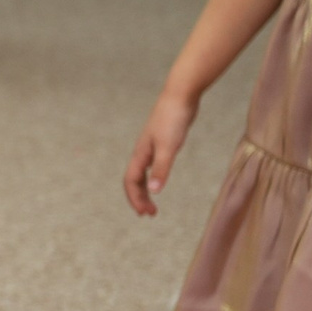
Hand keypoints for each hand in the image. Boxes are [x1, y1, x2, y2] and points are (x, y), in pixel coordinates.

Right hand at [124, 89, 197, 216]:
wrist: (180, 95)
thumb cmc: (173, 120)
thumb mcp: (169, 148)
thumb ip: (161, 170)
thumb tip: (154, 191)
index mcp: (141, 154)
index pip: (131, 182)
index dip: (136, 199)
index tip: (146, 213)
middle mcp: (143, 152)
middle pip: (135, 180)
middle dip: (139, 198)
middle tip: (150, 214)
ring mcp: (152, 146)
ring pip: (143, 173)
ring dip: (146, 189)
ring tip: (154, 202)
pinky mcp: (162, 141)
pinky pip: (152, 165)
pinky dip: (154, 176)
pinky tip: (160, 178)